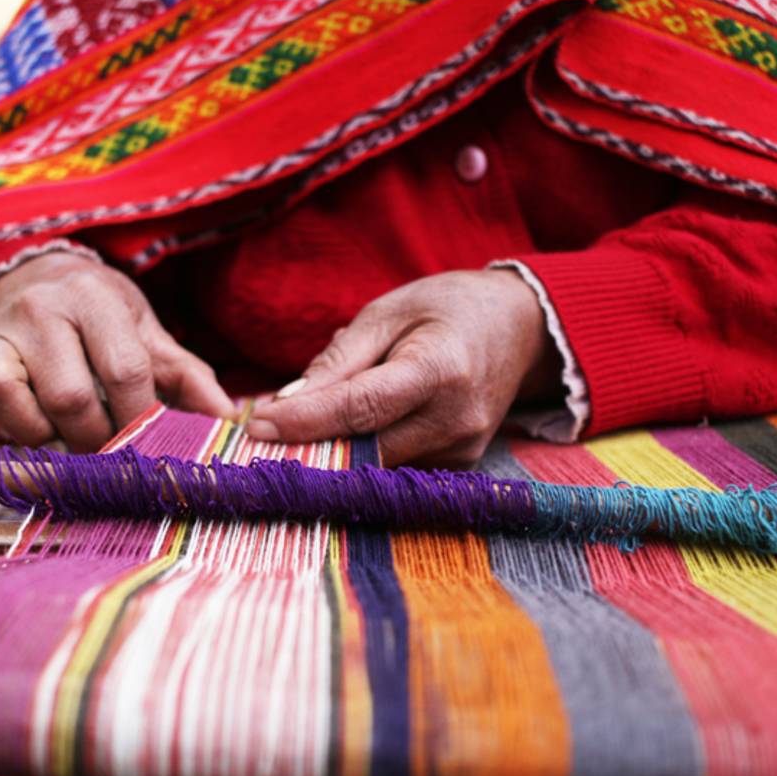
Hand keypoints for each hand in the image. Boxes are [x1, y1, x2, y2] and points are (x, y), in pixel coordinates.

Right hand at [0, 252, 231, 455]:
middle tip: (110, 458)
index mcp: (94, 302)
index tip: (154, 450)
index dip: (141, 420)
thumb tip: (230, 426)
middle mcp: (38, 315)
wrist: (41, 277)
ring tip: (61, 449)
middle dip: (95, 440)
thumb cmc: (104, 318)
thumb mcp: (149, 334)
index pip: (123, 370)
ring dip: (37, 441)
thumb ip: (188, 377)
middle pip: (67, 395)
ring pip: (4, 399)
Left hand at [246, 269, 558, 466]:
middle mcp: (456, 420)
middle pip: (364, 449)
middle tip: (258, 437)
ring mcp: (463, 450)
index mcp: (440, 370)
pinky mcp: (460, 465)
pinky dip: (362, 453)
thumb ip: (340, 359)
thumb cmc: (447, 308)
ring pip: (376, 465)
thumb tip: (288, 401)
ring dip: (333, 451)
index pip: (360, 409)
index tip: (256, 427)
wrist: (520, 328)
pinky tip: (343, 433)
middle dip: (308, 446)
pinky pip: (395, 467)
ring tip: (300, 426)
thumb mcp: (389, 311)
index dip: (305, 422)